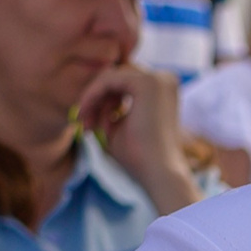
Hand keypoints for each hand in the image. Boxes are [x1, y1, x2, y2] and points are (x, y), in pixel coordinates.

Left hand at [77, 60, 193, 212]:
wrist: (158, 173)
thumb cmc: (139, 156)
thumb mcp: (118, 124)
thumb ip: (108, 104)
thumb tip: (89, 90)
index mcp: (162, 89)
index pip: (123, 83)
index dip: (102, 100)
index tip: (89, 125)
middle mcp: (165, 79)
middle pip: (115, 76)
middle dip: (96, 99)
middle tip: (85, 126)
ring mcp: (158, 79)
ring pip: (109, 76)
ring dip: (93, 101)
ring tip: (89, 127)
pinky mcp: (147, 82)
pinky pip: (107, 79)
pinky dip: (92, 97)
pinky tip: (87, 118)